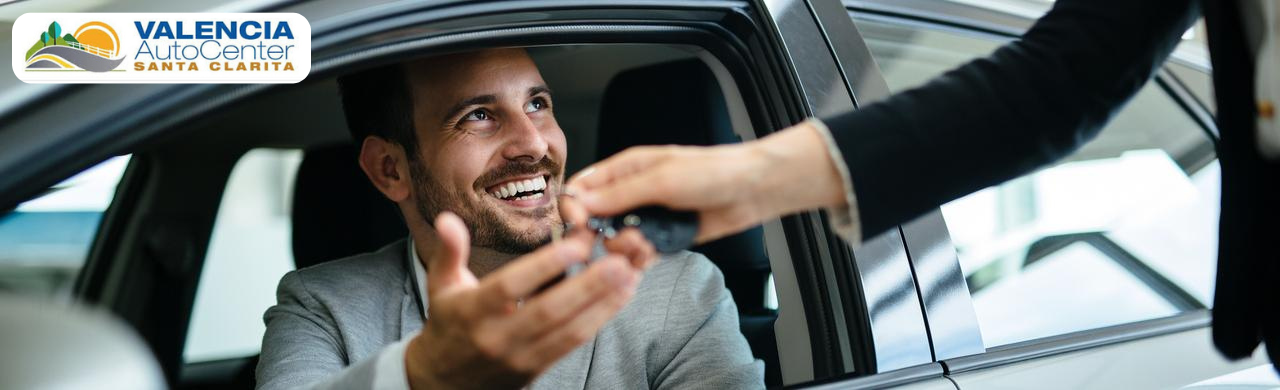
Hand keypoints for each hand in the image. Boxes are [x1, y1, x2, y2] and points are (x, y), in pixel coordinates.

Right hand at [405, 212, 654, 389]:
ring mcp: (521, 356)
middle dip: (587, 286)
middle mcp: (498, 336)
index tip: (576, 244)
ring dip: (603, 304)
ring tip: (629, 275)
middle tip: (618, 260)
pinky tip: (620, 296)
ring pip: (568, 331)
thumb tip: (448, 218)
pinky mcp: (538, 368)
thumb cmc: (449, 324)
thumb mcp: (441, 285)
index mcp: (472, 312)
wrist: (446, 383)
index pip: (510, 287)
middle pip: (548, 311)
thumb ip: (450, 251)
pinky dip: (599, 319)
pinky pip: (573, 344)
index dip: (544, 266)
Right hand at [564, 121, 847, 242]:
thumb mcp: (661, 179)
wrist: (752, 189)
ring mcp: (648, 217)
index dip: (574, 208)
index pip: (582, 188)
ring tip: (646, 246)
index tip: (580, 226)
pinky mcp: (663, 238)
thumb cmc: (712, 171)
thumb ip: (620, 194)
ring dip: (625, 249)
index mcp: (625, 169)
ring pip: (616, 241)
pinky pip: (639, 254)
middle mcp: (632, 193)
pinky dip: (641, 260)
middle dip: (600, 234)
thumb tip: (580, 202)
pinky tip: (651, 255)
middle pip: (594, 219)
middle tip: (618, 241)